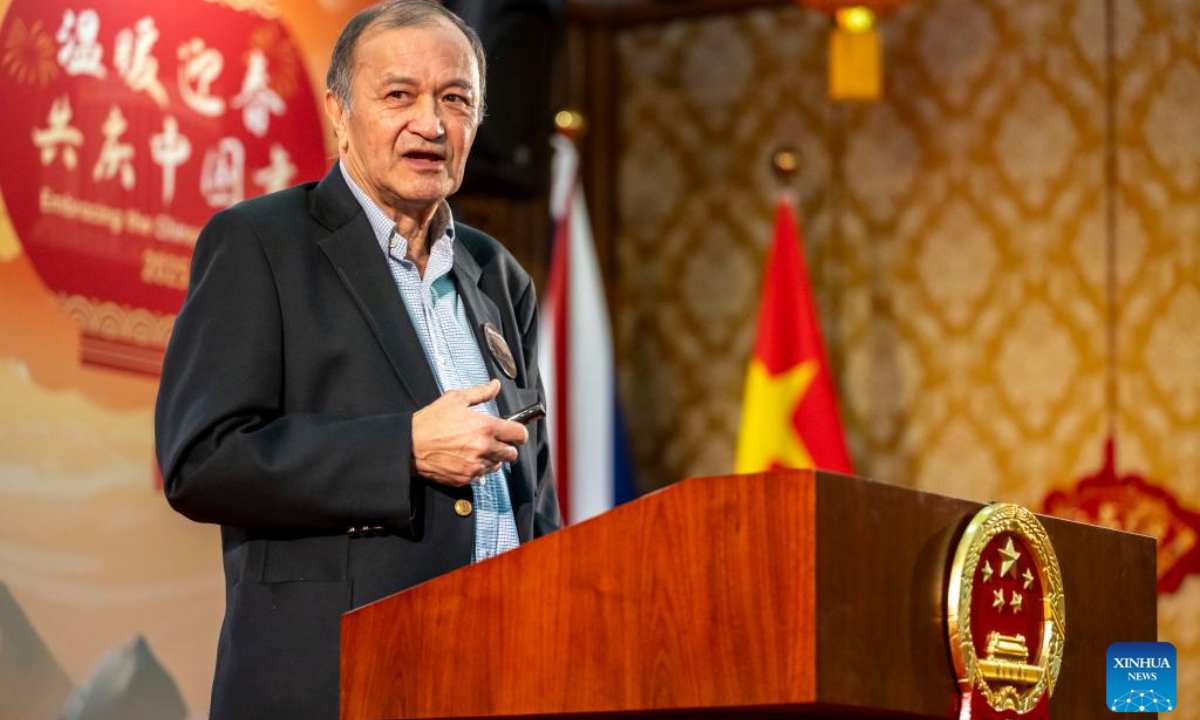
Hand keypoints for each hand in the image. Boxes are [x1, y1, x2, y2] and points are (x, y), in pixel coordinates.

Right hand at [411, 379, 528, 486]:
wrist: (409, 445)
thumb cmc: (430, 421)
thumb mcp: (455, 399)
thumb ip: (480, 393)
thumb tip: (495, 386)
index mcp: (484, 427)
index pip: (519, 434)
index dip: (519, 432)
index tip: (515, 432)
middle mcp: (483, 448)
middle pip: (512, 453)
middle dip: (506, 447)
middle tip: (495, 441)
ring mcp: (475, 466)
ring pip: (497, 465)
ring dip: (492, 458)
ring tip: (477, 449)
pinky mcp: (465, 478)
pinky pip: (482, 476)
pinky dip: (478, 468)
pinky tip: (467, 458)